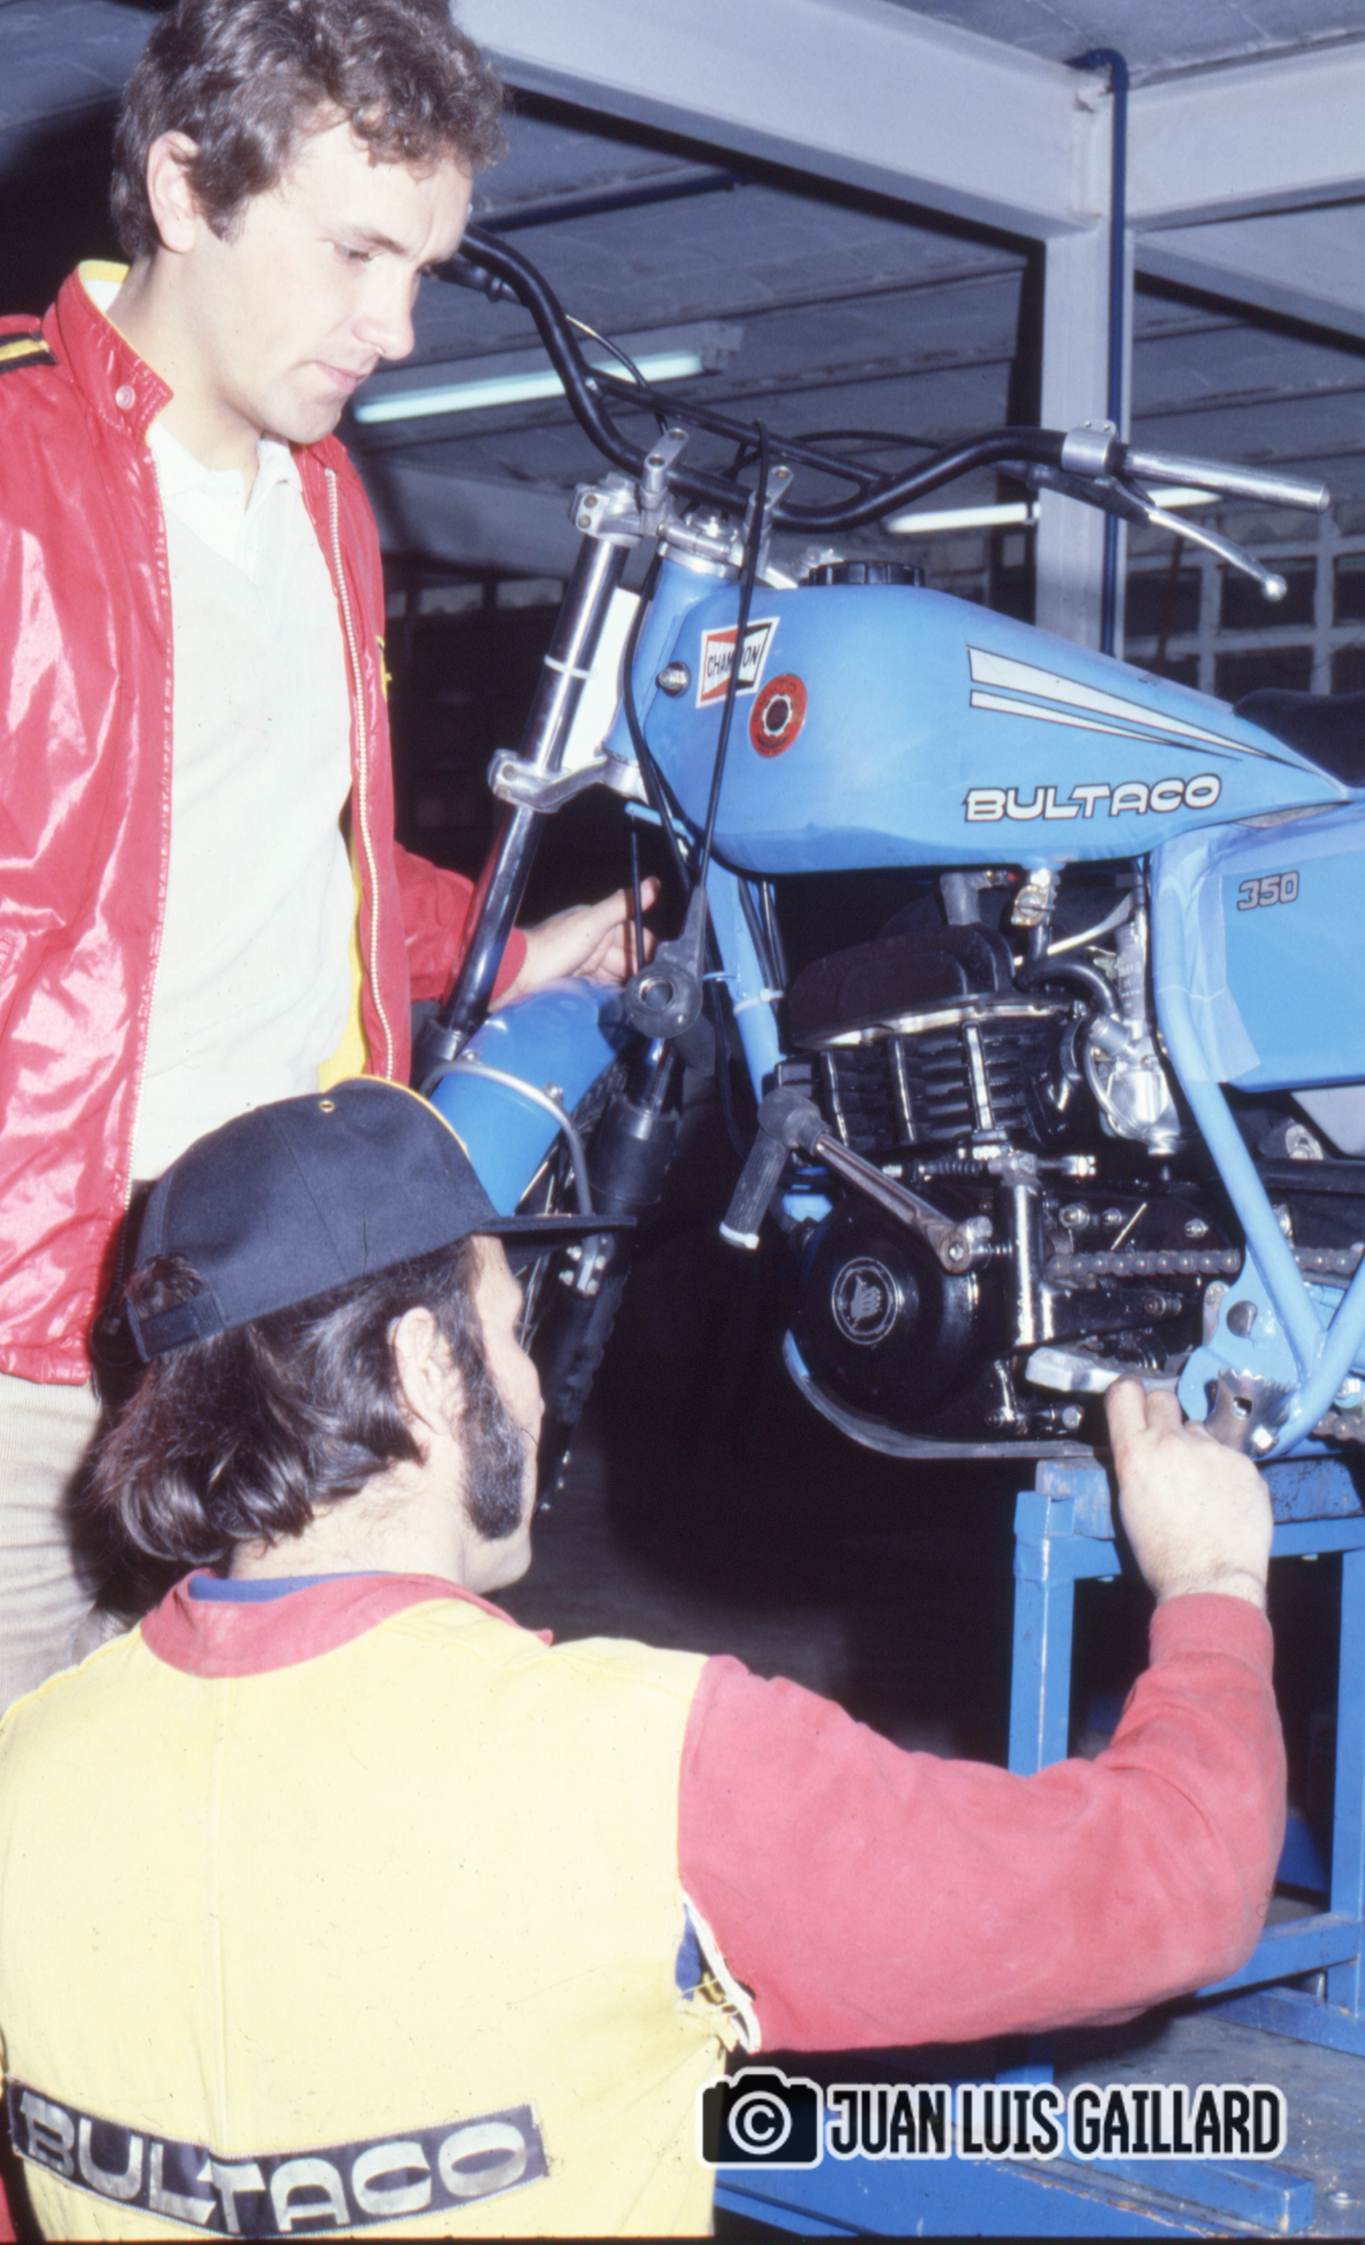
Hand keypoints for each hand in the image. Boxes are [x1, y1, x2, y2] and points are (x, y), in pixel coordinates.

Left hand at [496, 879, 658, 1004]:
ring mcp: (586, 964)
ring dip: (628, 984)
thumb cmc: (553, 947)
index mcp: (597, 922)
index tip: (661, 964)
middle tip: (652, 987)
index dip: (648, 948)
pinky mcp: (579, 984)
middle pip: (627, 956)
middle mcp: (593, 941)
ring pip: (617, 974)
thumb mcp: (592, 923)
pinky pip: (604, 988)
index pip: (633, 933)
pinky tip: (624, 1004)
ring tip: (641, 997)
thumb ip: (622, 905)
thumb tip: (653, 883)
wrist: (518, 976)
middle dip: (639, 969)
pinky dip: (614, 994)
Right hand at [1105, 1378, 1272, 1610]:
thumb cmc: (1165, 1555)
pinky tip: (1223, 1500)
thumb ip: (1136, 1463)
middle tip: (1167, 1441)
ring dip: (1197, 1448)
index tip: (1134, 1401)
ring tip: (1200, 1486)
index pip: (1124, 1393)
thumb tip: (1142, 1446)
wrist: (1210, 1580)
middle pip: (1164, 1398)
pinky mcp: (1244, 1464)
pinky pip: (1230, 1455)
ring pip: (1200, 1431)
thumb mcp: (1129, 1504)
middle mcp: (1173, 1442)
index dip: (1129, 1394)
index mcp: (1136, 1453)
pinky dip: (1226, 1471)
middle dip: (1163, 1414)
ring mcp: (1213, 1451)